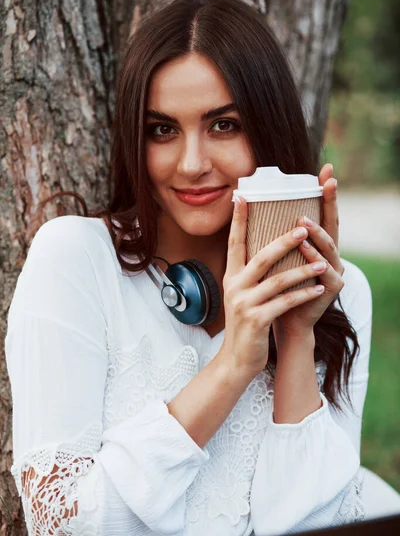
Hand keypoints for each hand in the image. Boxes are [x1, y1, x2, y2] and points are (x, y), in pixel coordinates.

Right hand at [220, 194, 328, 378]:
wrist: (237, 359)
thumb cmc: (245, 323)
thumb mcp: (241, 294)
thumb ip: (249, 273)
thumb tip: (267, 248)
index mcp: (231, 276)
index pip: (234, 242)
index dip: (238, 220)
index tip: (242, 196)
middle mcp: (235, 286)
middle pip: (261, 257)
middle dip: (284, 241)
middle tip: (304, 228)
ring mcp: (244, 303)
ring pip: (277, 280)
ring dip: (302, 271)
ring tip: (321, 264)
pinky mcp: (256, 320)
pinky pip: (285, 303)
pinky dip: (303, 295)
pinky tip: (318, 290)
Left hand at [272, 163, 344, 341]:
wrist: (286, 322)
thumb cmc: (277, 287)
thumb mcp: (273, 258)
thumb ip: (268, 236)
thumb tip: (243, 205)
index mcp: (316, 244)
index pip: (321, 213)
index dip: (325, 192)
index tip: (325, 170)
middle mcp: (329, 254)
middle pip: (332, 223)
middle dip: (331, 201)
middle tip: (328, 181)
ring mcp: (333, 270)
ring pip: (329, 247)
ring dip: (317, 232)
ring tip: (304, 220)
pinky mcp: (331, 289)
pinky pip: (324, 272)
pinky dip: (313, 259)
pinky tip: (304, 248)